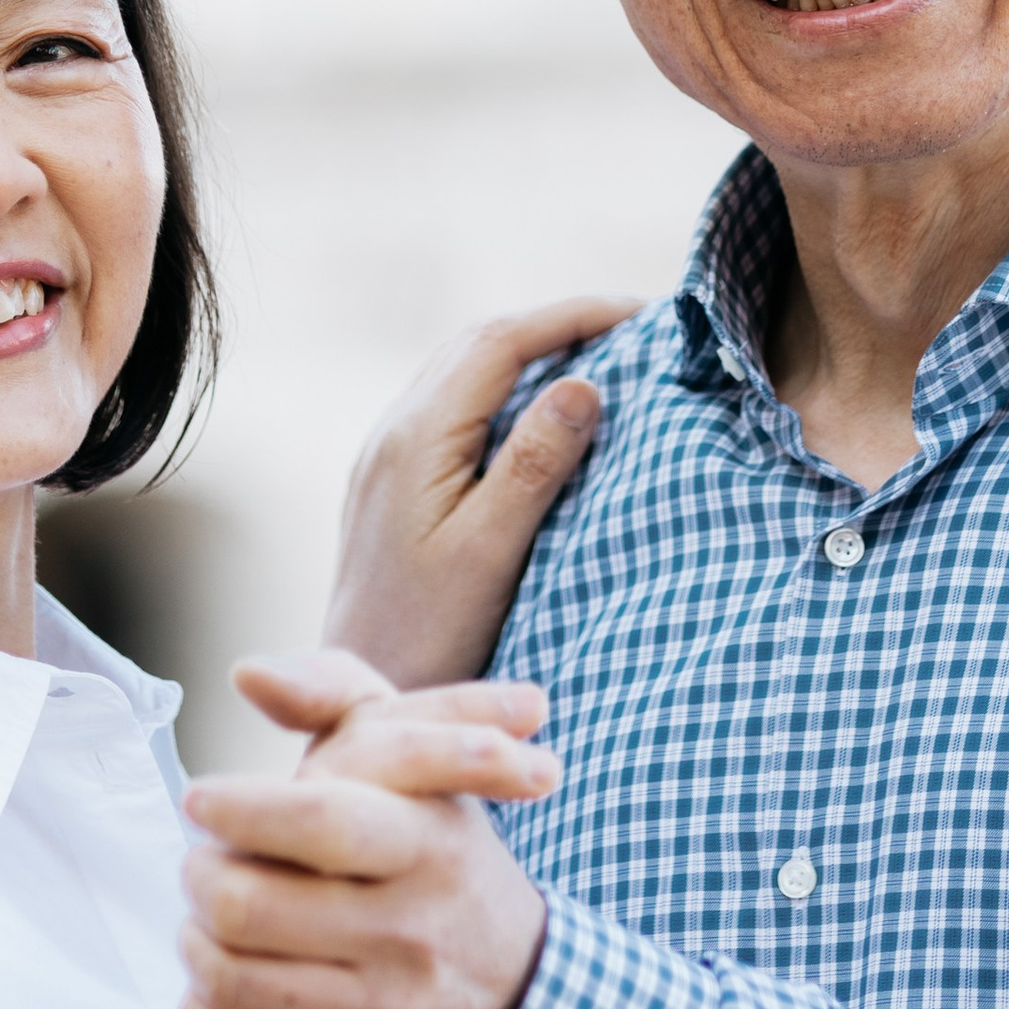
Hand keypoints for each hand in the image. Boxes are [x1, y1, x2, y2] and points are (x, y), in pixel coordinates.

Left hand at [179, 653, 554, 1008]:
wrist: (519, 1000)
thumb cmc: (437, 858)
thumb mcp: (415, 761)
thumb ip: (334, 691)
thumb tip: (244, 674)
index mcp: (430, 846)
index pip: (319, 822)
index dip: (239, 808)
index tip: (202, 800)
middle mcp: (415, 937)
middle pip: (246, 906)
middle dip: (200, 876)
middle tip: (204, 865)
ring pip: (230, 980)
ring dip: (193, 943)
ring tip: (208, 922)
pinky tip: (214, 988)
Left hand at [326, 296, 636, 685]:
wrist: (365, 695)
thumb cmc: (429, 637)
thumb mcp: (490, 551)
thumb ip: (534, 465)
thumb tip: (582, 384)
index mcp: (416, 437)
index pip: (500, 341)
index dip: (573, 315)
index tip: (642, 313)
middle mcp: (392, 433)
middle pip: (479, 344)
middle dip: (556, 324)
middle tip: (633, 329)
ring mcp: (386, 457)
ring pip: (463, 370)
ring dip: (529, 352)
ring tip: (599, 358)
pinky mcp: (392, 484)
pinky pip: (453, 406)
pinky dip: (505, 388)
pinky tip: (541, 415)